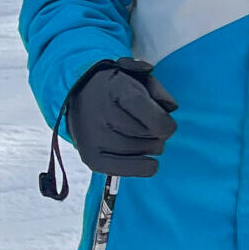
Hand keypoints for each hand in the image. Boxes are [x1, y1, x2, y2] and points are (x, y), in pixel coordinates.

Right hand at [66, 60, 177, 176]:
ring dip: (150, 147)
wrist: (78, 98)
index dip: (164, 122)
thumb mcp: (138, 79)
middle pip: (148, 134)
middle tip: (150, 128)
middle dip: (157, 133)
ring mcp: (95, 138)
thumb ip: (158, 92)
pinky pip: (128, 170)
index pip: (148, 112)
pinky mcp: (92, 158)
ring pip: (141, 151)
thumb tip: (170, 109)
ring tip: (143, 139)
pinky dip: (143, 167)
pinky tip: (146, 160)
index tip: (166, 125)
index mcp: (116, 89)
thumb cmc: (117, 91)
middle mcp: (102, 114)